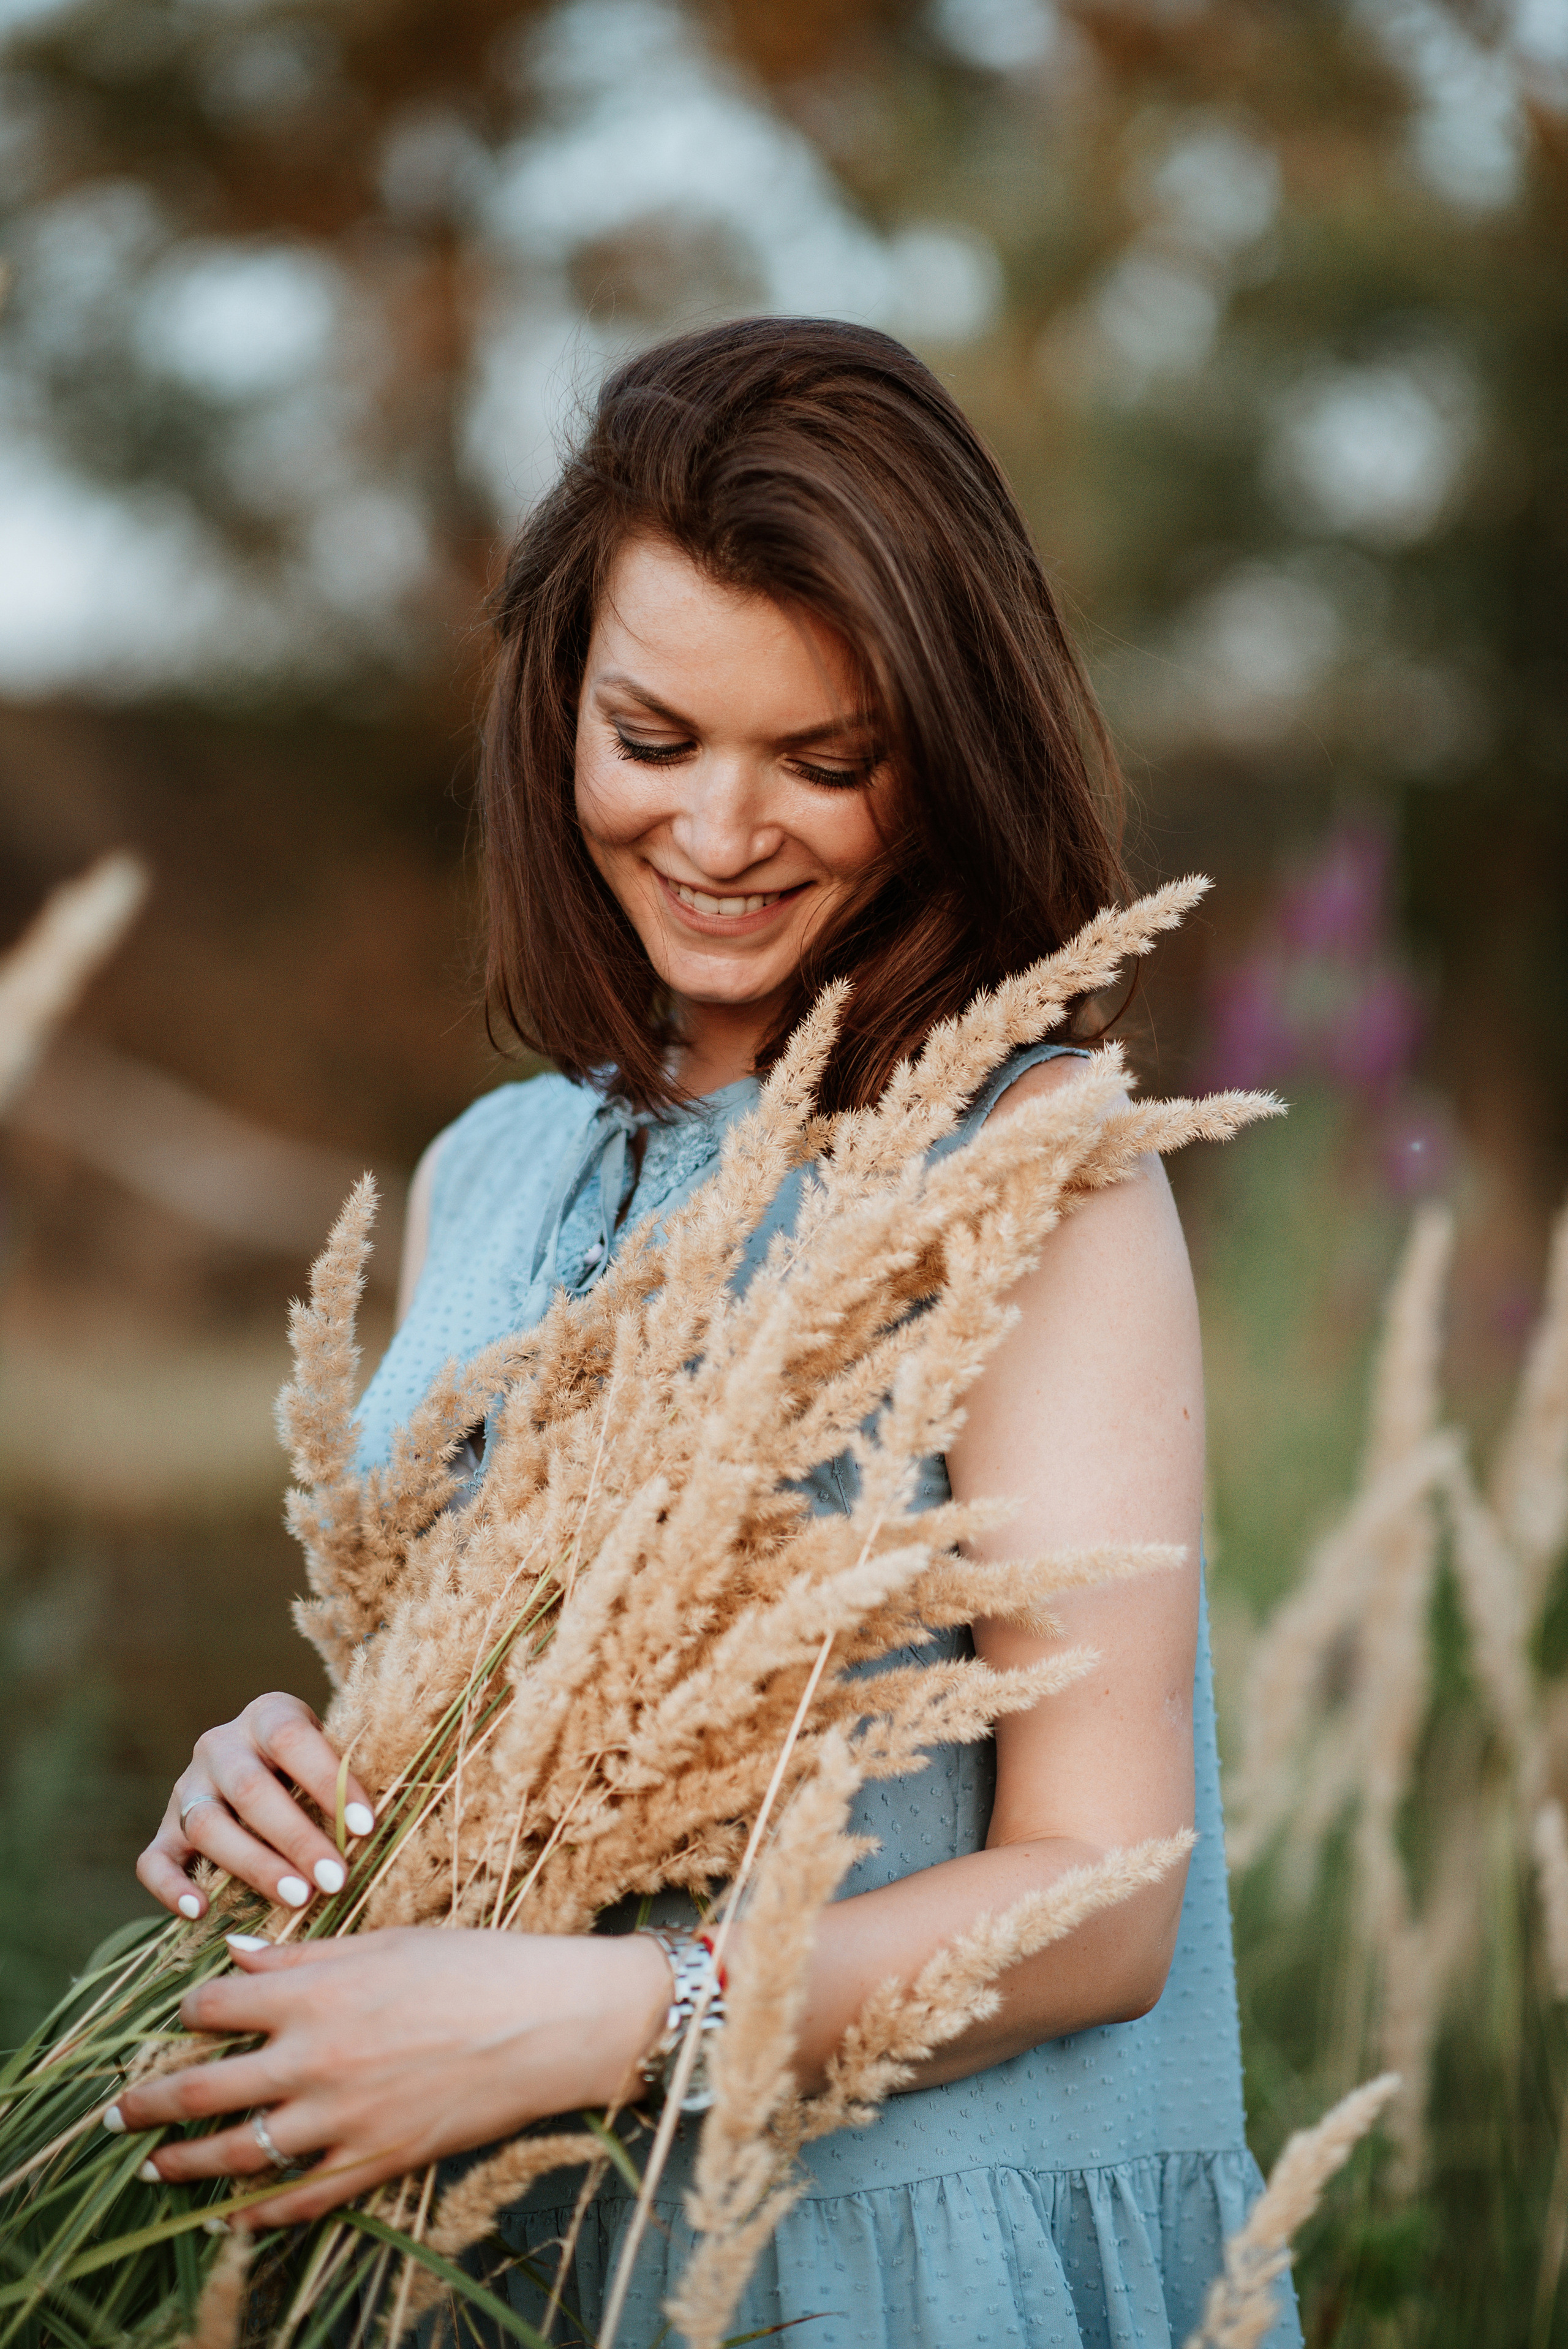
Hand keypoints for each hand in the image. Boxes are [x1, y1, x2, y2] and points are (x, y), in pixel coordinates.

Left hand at [108, 1928, 671, 2222]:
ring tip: (151, 2169)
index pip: (215, 2007)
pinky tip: (231, 2220)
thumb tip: (236, 1957)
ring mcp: (343, 2118)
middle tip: (113, 2114)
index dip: (187, 2012)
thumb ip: (303, 1959)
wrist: (550, 2021)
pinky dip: (257, 2217)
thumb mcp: (387, 1942)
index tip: (181, 2019)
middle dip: (146, 2104)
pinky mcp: (376, 2161)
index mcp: (317, 1995)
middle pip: (201, 2089)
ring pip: (237, 2154)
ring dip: (183, 2165)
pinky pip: (299, 2201)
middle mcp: (315, 2060)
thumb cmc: (475, 1964)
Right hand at [137, 1693, 376, 1922]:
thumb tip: (377, 1830)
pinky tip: (200, 1911)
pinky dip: (171, 1887)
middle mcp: (219, 1746)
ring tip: (296, 1898)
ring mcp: (186, 1787)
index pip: (293, 1740)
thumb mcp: (333, 1749)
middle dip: (295, 1838)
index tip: (365, 1826)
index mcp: (267, 1716)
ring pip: (206, 1825)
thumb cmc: (313, 1763)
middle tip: (334, 1879)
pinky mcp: (164, 1829)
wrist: (266, 1758)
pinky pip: (154, 1859)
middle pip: (250, 1789)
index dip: (328, 1781)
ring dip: (253, 1865)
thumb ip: (345, 1779)